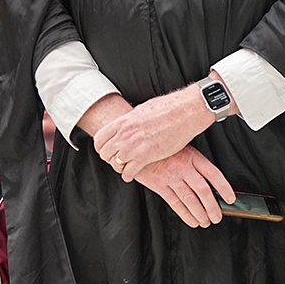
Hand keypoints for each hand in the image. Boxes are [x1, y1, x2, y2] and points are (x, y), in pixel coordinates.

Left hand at [93, 86, 216, 180]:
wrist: (185, 111)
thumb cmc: (168, 108)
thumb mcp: (142, 110)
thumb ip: (131, 121)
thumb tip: (127, 124)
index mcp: (122, 122)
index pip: (99, 139)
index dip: (101, 147)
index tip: (107, 150)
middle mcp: (124, 135)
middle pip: (105, 153)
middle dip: (109, 158)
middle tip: (116, 160)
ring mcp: (134, 146)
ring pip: (116, 164)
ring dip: (119, 168)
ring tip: (124, 168)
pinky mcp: (146, 156)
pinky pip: (129, 171)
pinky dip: (128, 175)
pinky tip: (131, 175)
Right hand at [131, 145, 235, 227]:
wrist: (137, 147)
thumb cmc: (162, 148)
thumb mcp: (183, 148)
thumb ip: (196, 163)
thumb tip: (211, 182)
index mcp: (194, 157)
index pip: (213, 174)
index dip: (224, 188)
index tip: (230, 198)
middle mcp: (184, 168)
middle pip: (203, 190)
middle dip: (212, 207)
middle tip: (217, 216)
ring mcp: (171, 177)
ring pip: (190, 199)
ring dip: (200, 213)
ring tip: (206, 222)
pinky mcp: (159, 185)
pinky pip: (175, 203)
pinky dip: (185, 214)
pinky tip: (192, 221)